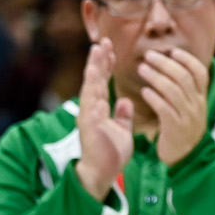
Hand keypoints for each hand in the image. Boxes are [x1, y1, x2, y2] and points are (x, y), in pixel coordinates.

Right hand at [75, 39, 133, 200]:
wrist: (103, 173)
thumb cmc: (111, 151)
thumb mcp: (122, 129)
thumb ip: (122, 114)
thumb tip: (125, 100)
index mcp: (99, 108)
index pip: (102, 81)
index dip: (105, 64)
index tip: (109, 47)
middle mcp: (91, 110)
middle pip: (94, 80)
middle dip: (98, 61)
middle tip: (102, 42)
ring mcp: (89, 119)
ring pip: (90, 90)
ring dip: (93, 72)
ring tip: (96, 55)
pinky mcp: (89, 130)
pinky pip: (91, 111)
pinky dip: (94, 98)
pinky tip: (96, 84)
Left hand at [139, 48, 212, 166]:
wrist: (186, 157)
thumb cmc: (183, 129)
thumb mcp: (190, 108)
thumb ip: (184, 90)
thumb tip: (172, 67)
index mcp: (201, 98)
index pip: (200, 72)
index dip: (187, 60)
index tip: (172, 51)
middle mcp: (197, 105)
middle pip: (184, 78)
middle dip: (165, 64)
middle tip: (149, 55)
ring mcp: (187, 117)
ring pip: (173, 91)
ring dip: (156, 77)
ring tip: (142, 68)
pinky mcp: (175, 128)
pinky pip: (165, 109)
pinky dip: (154, 98)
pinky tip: (144, 91)